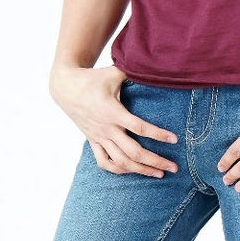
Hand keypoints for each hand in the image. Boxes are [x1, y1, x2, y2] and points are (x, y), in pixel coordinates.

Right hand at [49, 63, 178, 176]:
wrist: (65, 87)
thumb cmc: (92, 79)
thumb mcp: (112, 73)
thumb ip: (133, 71)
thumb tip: (152, 66)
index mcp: (113, 112)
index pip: (139, 127)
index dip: (158, 135)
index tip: (174, 140)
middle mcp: (107, 128)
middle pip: (134, 152)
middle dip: (155, 161)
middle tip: (173, 168)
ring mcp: (99, 137)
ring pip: (121, 162)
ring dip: (141, 170)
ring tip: (158, 174)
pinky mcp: (92, 141)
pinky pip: (104, 162)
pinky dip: (118, 170)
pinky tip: (132, 171)